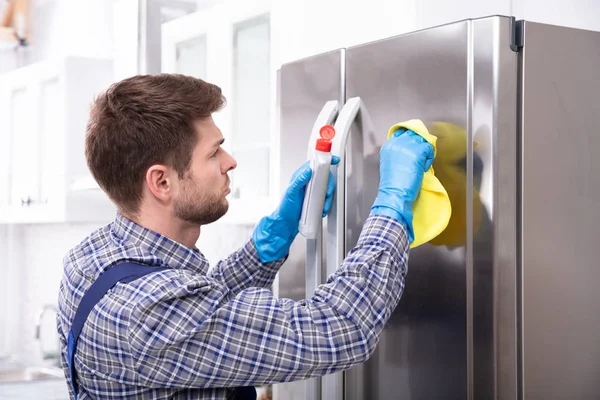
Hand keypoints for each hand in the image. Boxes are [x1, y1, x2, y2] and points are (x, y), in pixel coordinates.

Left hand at [252, 156, 339, 262]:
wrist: (286, 224)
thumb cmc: (285, 208)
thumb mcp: (291, 192)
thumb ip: (299, 180)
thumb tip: (308, 170)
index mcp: (301, 177)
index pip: (314, 164)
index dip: (325, 161)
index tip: (334, 160)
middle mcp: (307, 182)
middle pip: (324, 177)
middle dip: (329, 185)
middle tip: (327, 193)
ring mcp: (312, 192)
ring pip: (326, 189)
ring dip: (328, 197)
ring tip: (323, 205)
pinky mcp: (315, 200)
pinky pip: (325, 199)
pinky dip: (326, 204)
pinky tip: (322, 210)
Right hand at [370, 128, 434, 242]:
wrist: (394, 195)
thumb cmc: (393, 185)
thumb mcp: (391, 164)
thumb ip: (399, 153)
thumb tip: (412, 148)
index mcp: (388, 146)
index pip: (403, 132)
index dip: (412, 140)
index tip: (414, 149)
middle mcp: (396, 143)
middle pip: (415, 135)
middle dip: (420, 146)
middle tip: (419, 160)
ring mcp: (407, 146)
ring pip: (424, 142)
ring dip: (425, 153)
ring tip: (420, 166)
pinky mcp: (417, 152)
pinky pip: (429, 149)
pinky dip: (429, 160)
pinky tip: (423, 169)